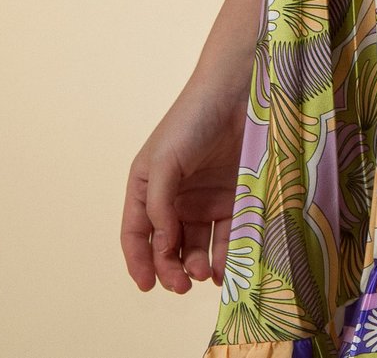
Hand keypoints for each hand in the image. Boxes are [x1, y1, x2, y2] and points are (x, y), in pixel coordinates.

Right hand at [120, 72, 247, 294]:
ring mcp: (207, 199)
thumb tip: (162, 246)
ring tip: (206, 274)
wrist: (238, 91)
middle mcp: (176, 199)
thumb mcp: (164, 162)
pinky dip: (226, 253)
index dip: (139, 262)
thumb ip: (159, 205)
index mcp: (147, 189)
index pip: (137, 235)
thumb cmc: (192, 121)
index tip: (146, 285)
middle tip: (183, 285)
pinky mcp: (237, 197)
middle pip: (169, 246)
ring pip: (199, 245)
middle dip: (173, 269)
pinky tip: (226, 266)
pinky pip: (230, 233)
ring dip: (199, 265)